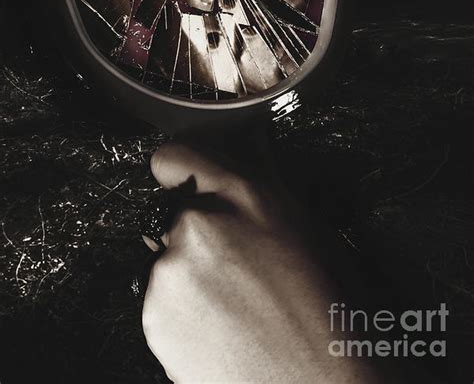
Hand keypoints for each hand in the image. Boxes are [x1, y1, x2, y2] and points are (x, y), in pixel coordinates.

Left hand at [142, 141, 387, 382]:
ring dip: (190, 275)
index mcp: (243, 194)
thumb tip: (242, 154)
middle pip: (173, 214)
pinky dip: (181, 312)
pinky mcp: (153, 316)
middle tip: (233, 268)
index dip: (180, 174)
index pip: (175, 158)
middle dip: (197, 235)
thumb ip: (260, 189)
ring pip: (167, 259)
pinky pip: (158, 300)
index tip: (186, 187)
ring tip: (233, 308)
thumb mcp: (307, 231)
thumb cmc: (332, 314)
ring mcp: (171, 270)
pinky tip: (221, 331)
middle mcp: (199, 224)